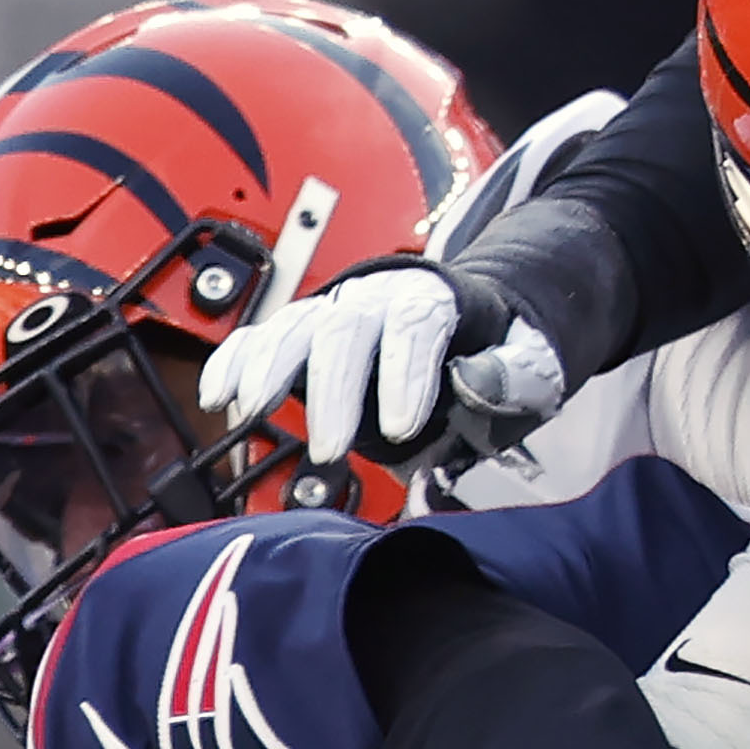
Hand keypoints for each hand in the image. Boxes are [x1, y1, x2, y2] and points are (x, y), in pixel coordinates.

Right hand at [197, 263, 564, 470]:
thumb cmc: (499, 355)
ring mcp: (335, 312)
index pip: (416, 324)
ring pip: (294, 326)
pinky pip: (262, 338)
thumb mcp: (529, 368)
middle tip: (330, 451)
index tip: (401, 427)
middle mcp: (377, 298)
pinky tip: (219, 397)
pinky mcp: (305, 334)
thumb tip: (476, 379)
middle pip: (346, 328)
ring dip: (268, 369)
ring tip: (251, 413)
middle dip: (332, 389)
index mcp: (435, 299)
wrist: (476, 328)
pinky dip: (236, 363)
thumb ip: (510, 376)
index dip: (404, 373)